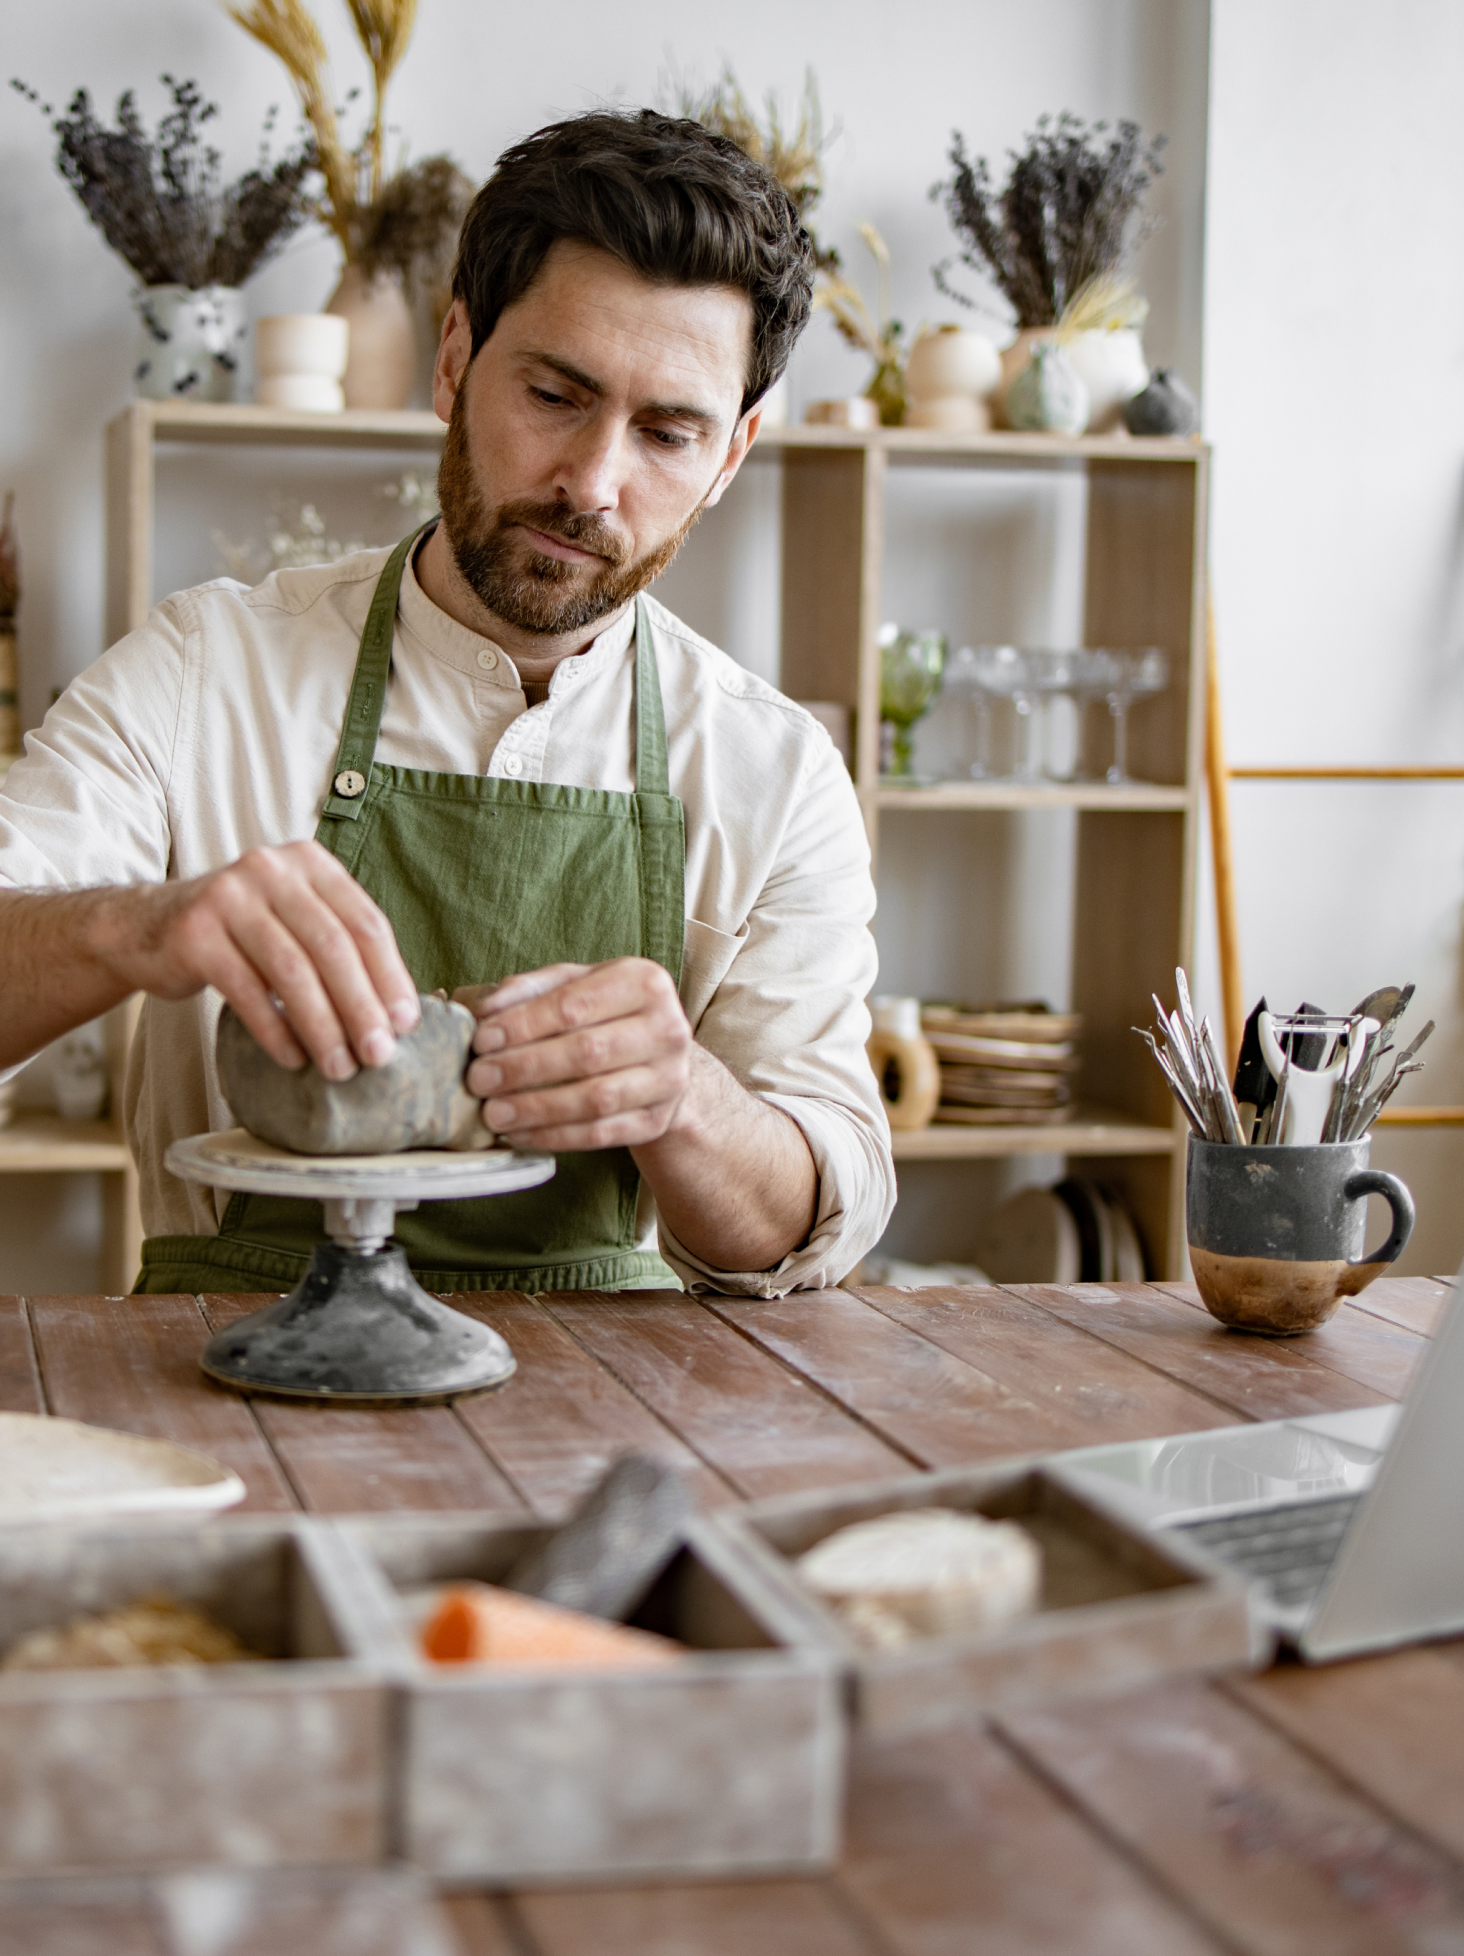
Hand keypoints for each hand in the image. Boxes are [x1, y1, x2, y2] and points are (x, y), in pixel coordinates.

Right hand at [103, 840, 419, 1077]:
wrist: (146, 928)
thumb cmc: (240, 934)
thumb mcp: (293, 919)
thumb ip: (339, 945)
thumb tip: (398, 1013)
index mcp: (309, 862)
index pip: (365, 923)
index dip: (391, 977)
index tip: (406, 1024)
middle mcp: (270, 869)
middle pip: (333, 947)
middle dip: (362, 1007)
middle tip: (380, 1055)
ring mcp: (228, 897)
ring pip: (292, 970)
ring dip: (322, 1026)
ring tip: (339, 1067)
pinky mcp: (195, 932)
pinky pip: (246, 989)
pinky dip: (275, 1029)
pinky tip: (293, 1058)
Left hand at [456, 957, 692, 1149]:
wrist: (658, 1057)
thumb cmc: (605, 1013)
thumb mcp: (575, 985)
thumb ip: (529, 990)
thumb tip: (483, 1012)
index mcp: (644, 983)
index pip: (575, 1005)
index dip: (524, 1024)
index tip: (481, 1040)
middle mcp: (667, 1029)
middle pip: (587, 1052)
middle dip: (524, 1068)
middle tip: (478, 1080)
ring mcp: (668, 1079)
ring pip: (596, 1098)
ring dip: (537, 1108)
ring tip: (493, 1114)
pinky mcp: (657, 1120)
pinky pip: (601, 1134)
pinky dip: (555, 1136)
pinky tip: (519, 1134)